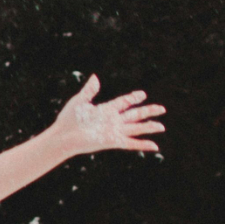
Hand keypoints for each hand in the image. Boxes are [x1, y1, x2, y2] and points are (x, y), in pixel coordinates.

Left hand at [49, 74, 164, 157]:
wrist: (63, 136)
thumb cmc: (68, 119)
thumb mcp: (79, 101)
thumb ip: (89, 90)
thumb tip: (95, 77)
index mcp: (105, 109)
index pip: (123, 102)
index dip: (133, 98)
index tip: (143, 94)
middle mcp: (112, 120)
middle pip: (134, 114)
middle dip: (148, 111)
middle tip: (162, 108)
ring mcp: (113, 131)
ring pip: (136, 128)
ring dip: (149, 127)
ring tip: (161, 126)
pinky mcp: (112, 141)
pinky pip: (131, 143)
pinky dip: (143, 144)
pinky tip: (155, 146)